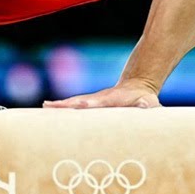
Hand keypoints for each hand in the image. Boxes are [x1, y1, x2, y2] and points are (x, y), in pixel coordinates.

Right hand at [42, 80, 161, 108]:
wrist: (137, 86)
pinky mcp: (91, 102)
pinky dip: (61, 106)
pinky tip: (49, 107)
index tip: (77, 105)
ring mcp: (93, 99)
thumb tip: (144, 105)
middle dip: (65, 104)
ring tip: (45, 106)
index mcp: (110, 99)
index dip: (87, 104)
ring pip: (73, 101)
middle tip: (49, 106)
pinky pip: (74, 104)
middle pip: (79, 101)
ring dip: (60, 105)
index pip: (96, 102)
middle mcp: (98, 98)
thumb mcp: (150, 103)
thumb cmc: (144, 100)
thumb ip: (147, 104)